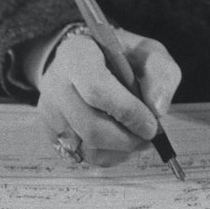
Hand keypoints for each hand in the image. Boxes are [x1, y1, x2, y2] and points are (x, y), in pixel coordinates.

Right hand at [37, 27, 180, 167]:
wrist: (89, 59)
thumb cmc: (123, 55)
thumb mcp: (148, 51)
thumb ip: (160, 73)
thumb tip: (157, 110)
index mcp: (78, 54)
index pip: (96, 89)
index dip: (127, 112)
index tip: (152, 124)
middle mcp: (55, 83)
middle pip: (89, 125)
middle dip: (126, 138)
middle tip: (150, 136)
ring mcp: (49, 110)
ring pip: (84, 146)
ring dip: (119, 150)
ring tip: (138, 136)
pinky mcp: (50, 132)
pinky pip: (79, 156)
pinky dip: (107, 155)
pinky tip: (121, 141)